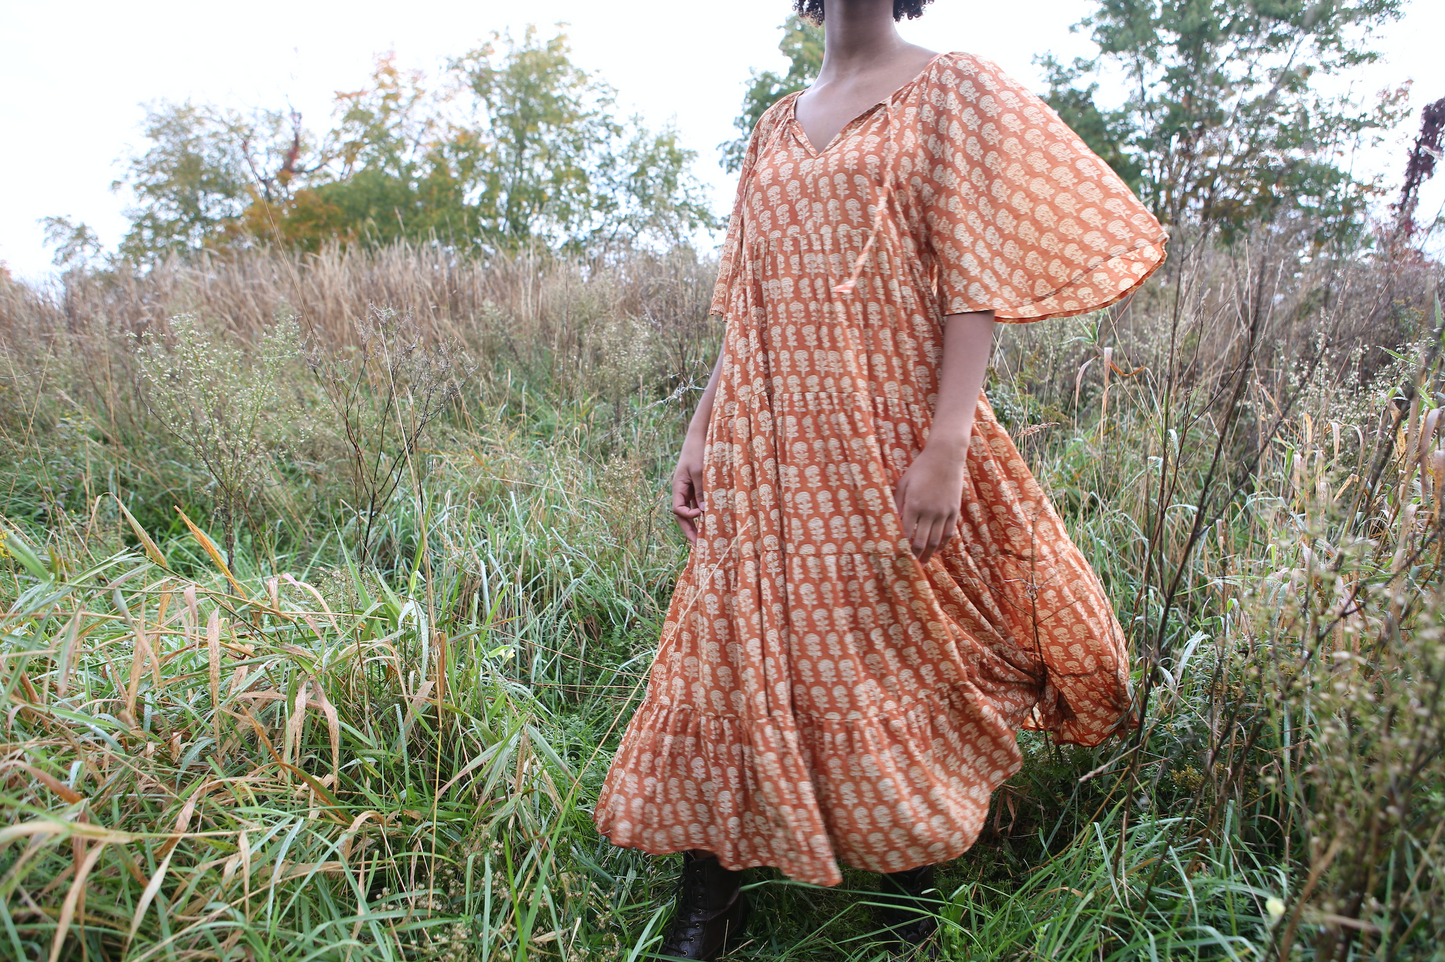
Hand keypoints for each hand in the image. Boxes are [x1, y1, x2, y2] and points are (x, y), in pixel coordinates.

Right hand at [671, 433, 706, 544]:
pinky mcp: (698, 487)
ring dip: (696, 525)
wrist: (699, 437)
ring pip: (690, 512)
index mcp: (678, 487)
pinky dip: (703, 514)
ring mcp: (689, 490)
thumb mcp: (700, 471)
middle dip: (689, 531)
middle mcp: (682, 491)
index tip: (700, 515)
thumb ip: (701, 491)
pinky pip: (698, 504)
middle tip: (698, 546)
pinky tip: (711, 521)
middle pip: (682, 515)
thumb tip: (703, 512)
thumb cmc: (698, 452)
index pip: (677, 509)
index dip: (687, 517)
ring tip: (705, 539)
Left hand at [893, 442, 967, 565]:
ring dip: (929, 554)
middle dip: (915, 555)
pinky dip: (943, 544)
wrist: (945, 457)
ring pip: (935, 540)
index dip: (902, 546)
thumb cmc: (920, 469)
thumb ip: (898, 503)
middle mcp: (929, 511)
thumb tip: (893, 521)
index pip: (906, 533)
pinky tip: (937, 550)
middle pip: (921, 541)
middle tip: (910, 564)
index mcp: (913, 505)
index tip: (897, 555)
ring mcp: (943, 512)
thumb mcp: (904, 484)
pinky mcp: (954, 510)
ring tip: (924, 563)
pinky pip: (948, 532)